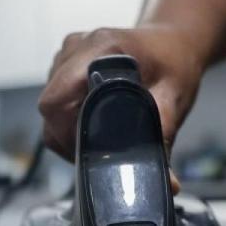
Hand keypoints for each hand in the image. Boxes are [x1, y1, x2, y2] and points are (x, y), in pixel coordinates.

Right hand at [38, 26, 203, 190]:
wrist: (173, 41)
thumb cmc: (174, 65)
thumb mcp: (174, 100)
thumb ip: (164, 139)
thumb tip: (168, 183)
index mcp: (100, 49)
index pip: (57, 100)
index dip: (69, 133)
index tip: (93, 148)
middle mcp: (76, 47)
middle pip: (50, 107)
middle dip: (70, 135)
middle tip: (101, 148)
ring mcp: (67, 53)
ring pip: (51, 106)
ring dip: (70, 126)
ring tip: (102, 131)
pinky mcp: (65, 62)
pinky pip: (57, 98)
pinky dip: (71, 115)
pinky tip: (97, 117)